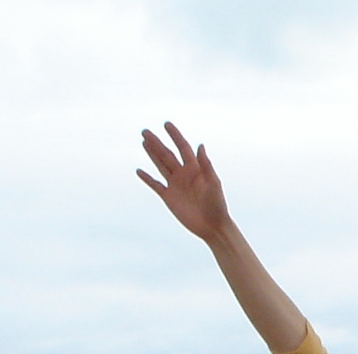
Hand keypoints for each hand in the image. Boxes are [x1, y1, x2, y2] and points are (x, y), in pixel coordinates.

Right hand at [137, 122, 231, 241]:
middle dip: (157, 142)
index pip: (183, 148)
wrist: (213, 226)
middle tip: (145, 131)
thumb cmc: (217, 205)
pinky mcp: (169, 197)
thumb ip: (206, 165)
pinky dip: (147, 178)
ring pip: (161, 165)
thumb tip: (200, 145)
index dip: (175, 136)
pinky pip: (155, 185)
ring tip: (144, 141)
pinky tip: (139, 171)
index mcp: (195, 169)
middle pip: (167, 154)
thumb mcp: (214, 183)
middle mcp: (184, 174)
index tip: (166, 124)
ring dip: (152, 154)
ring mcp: (175, 185)